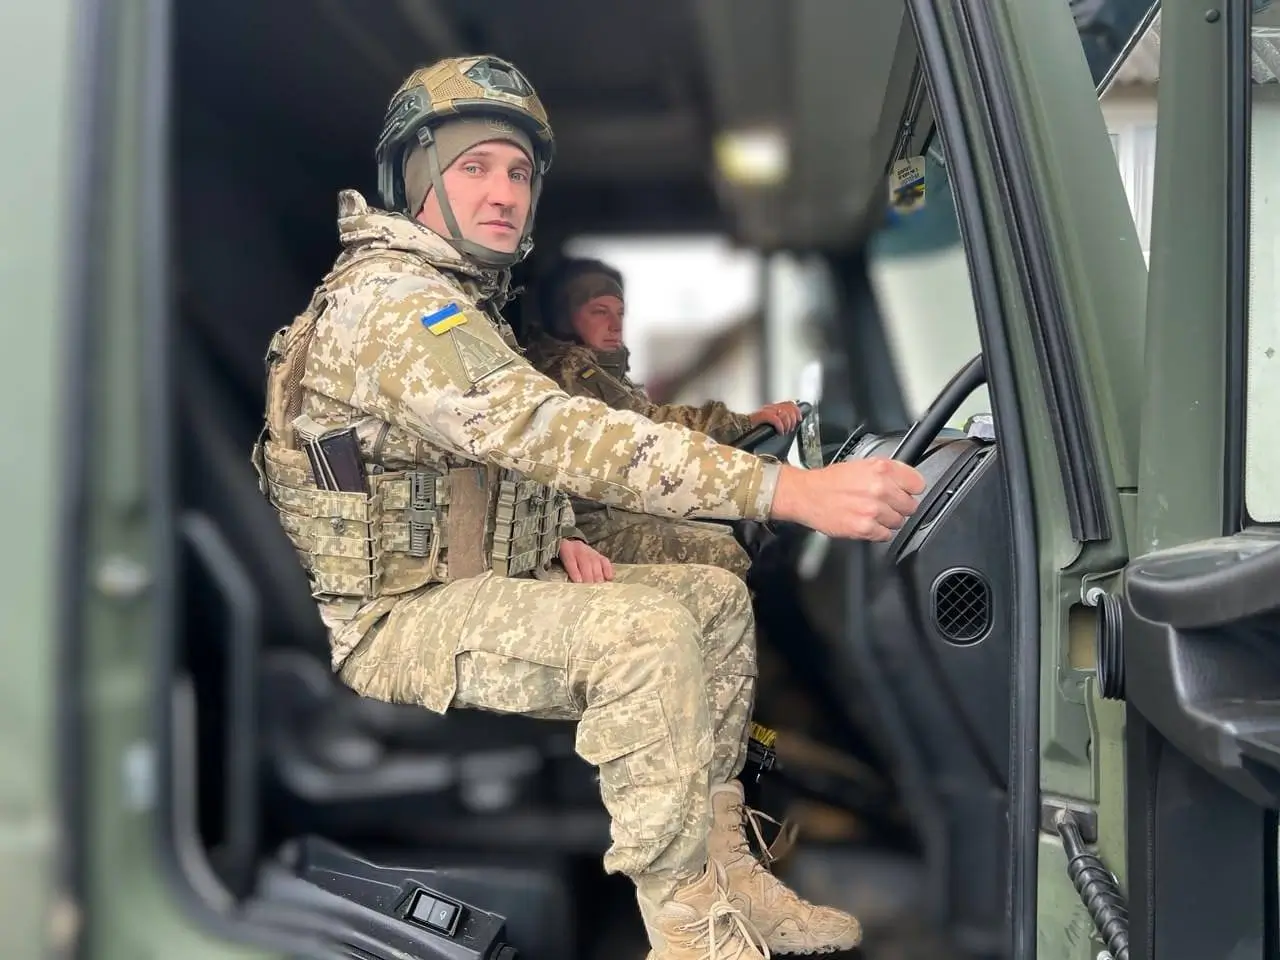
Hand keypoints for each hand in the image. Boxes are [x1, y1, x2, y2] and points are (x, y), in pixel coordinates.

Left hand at [559, 538, 614, 582]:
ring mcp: (591, 552)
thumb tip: (566, 585)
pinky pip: (605, 562)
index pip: (571, 561)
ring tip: (599, 587)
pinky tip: (609, 578)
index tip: (578, 582)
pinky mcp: (599, 555)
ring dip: (598, 576)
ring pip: (596, 563)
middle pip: (585, 563)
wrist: (572, 544)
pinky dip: (608, 570)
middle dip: (588, 577)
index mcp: (566, 550)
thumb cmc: (566, 557)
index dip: (575, 572)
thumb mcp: (559, 560)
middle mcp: (579, 549)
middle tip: (590, 589)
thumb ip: (563, 570)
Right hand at [748, 401, 802, 432]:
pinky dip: (781, 426)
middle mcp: (770, 407)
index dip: (797, 411)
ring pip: (784, 413)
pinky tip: (780, 432)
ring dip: (788, 424)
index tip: (799, 419)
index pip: (789, 404)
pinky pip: (776, 419)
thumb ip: (779, 421)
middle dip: (793, 419)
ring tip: (785, 431)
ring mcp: (766, 410)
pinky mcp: (762, 416)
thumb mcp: (770, 423)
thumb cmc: (754, 428)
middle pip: (789, 408)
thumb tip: (791, 425)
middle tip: (791, 428)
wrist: (740, 428)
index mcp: (773, 407)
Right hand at [770, 459, 926, 540]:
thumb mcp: (862, 465)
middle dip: (899, 507)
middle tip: (884, 504)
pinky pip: (885, 535)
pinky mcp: (865, 527)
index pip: (918, 484)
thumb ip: (887, 472)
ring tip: (871, 513)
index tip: (904, 492)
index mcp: (882, 469)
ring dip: (888, 520)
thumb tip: (905, 481)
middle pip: (911, 506)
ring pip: (899, 522)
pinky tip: (866, 523)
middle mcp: (880, 488)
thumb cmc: (830, 481)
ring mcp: (873, 509)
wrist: (806, 495)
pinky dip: (877, 532)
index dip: (909, 490)